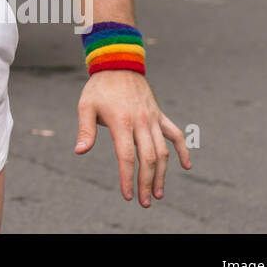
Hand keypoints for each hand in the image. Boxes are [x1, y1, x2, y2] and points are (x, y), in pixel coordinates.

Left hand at [76, 70, 192, 205]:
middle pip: (148, 158)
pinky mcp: (159, 114)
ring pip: (162, 150)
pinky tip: (186, 166)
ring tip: (158, 192)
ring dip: (162, 174)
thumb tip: (79, 152)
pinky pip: (175, 134)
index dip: (128, 178)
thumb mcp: (86, 106)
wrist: (118, 64)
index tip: (127, 195)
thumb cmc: (99, 87)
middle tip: (145, 202)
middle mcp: (140, 122)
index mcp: (121, 122)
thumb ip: (85, 130)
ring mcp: (152, 118)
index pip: (127, 157)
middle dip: (146, 182)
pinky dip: (182, 149)